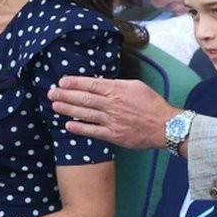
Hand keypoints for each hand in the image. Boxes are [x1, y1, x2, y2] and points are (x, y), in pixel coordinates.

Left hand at [47, 76, 179, 149]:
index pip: (91, 84)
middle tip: (52, 93)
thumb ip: (118, 85)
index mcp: (118, 89)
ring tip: (55, 106)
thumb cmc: (152, 105)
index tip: (62, 81)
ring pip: (86, 113)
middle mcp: (112, 104)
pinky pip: (93, 131)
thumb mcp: (136, 86)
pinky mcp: (114, 135)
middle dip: (66, 95)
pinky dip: (80, 128)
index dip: (75, 82)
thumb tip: (101, 83)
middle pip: (84, 98)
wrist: (165, 126)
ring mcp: (112, 120)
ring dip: (68, 109)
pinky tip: (68, 125)